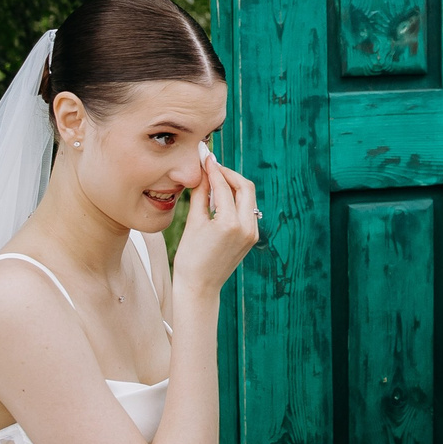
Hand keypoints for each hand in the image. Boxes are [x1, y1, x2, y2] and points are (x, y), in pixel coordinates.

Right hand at [172, 147, 258, 303]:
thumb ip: (200, 194)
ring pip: (248, 197)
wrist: (199, 287)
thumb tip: (202, 172)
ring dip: (233, 185)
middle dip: (228, 173)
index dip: (213, 168)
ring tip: (214, 180)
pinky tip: (220, 197)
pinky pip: (247, 210)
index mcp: (229, 223)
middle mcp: (246, 227)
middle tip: (211, 167)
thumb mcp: (193, 223)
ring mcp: (252, 233)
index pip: (224, 186)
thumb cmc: (190, 258)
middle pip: (245, 187)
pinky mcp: (251, 237)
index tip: (205, 156)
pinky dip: (236, 199)